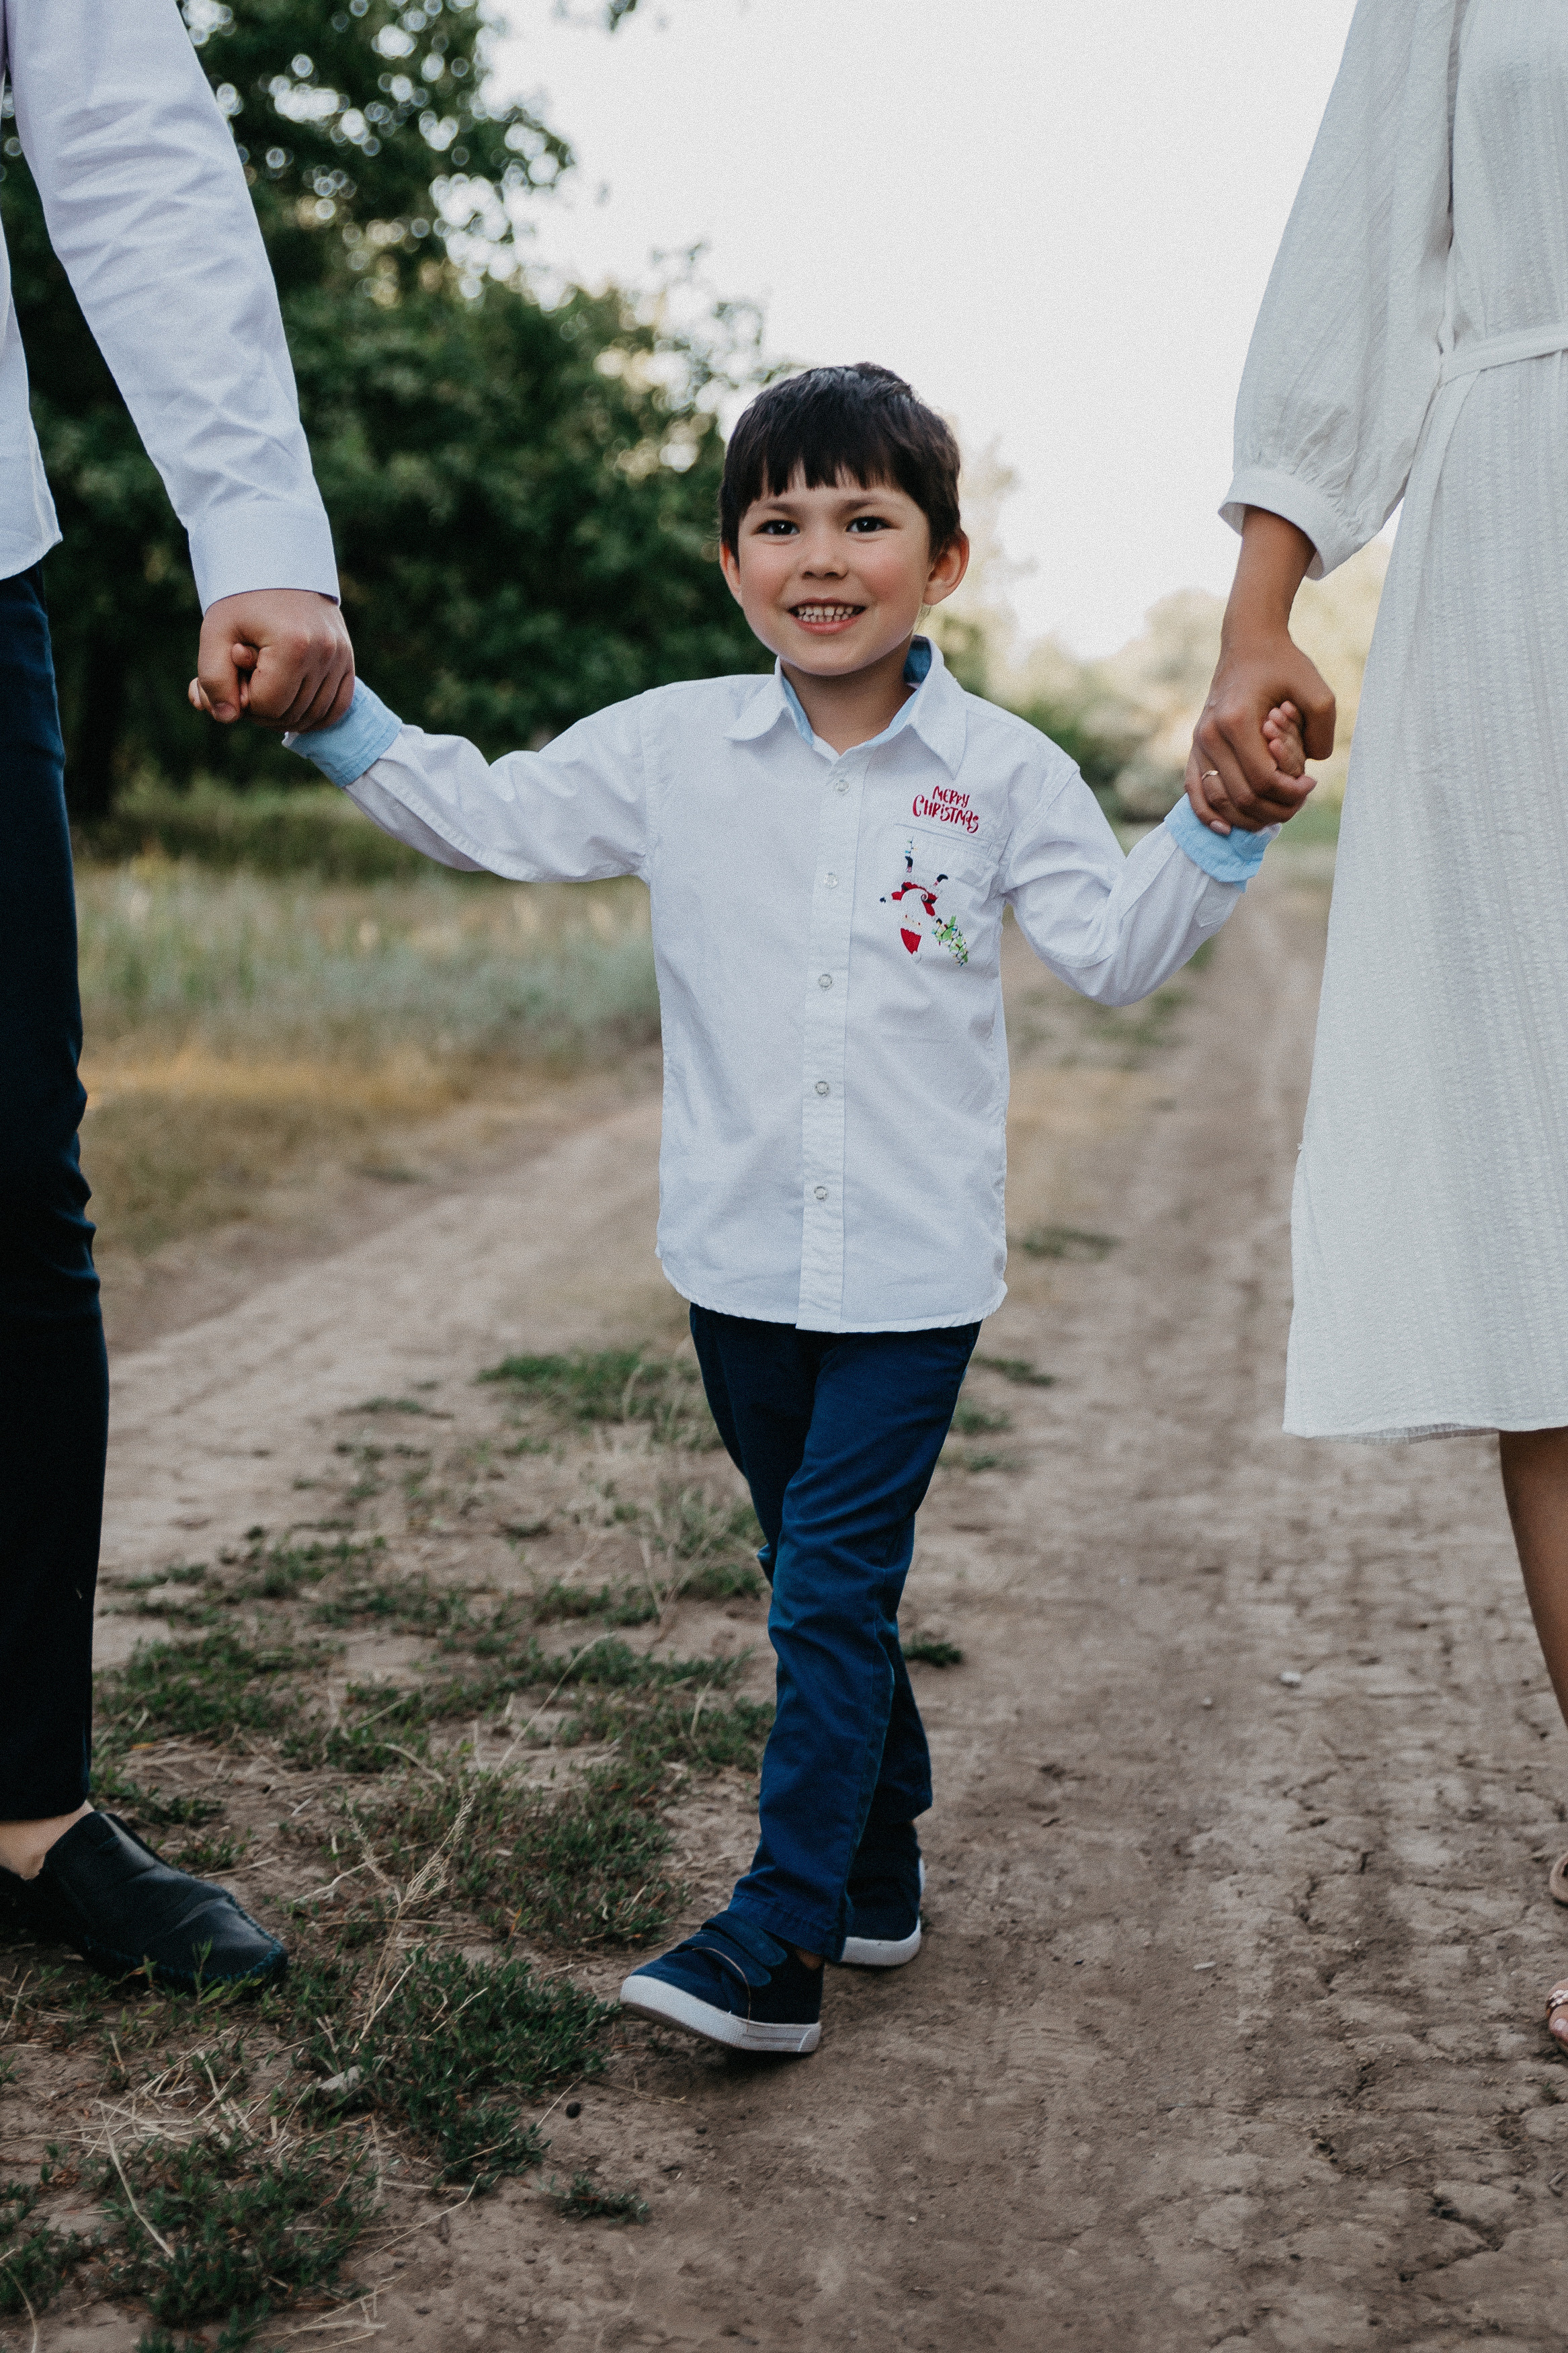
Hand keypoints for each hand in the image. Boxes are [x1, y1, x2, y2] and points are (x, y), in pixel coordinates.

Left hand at [188, 589, 353, 731]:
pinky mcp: (348, 660)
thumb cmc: (241, 600)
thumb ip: (213, 679)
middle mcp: (325, 652)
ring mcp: (341, 657)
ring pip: (314, 717)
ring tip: (266, 683)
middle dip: (261, 708)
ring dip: (285, 712)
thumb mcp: (214, 633)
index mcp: (293, 644)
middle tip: (245, 679)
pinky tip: (292, 702)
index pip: (267, 707)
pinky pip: (337, 708)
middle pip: (291, 715)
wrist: (276, 565)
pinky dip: (314, 715)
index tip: (233, 674)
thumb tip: (226, 718)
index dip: (243, 701)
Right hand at [1185, 509, 1334, 833]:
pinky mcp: (1195, 747)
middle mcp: (1211, 734)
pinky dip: (1208, 815)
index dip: (1290, 793)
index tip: (1311, 784)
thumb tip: (1308, 771)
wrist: (1249, 644)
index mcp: (1237, 720)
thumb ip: (1322, 733)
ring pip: (1219, 801)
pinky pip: (1194, 791)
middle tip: (1299, 799)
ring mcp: (1198, 742)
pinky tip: (1225, 829)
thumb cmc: (1284, 665)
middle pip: (1242, 796)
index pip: (1262, 779)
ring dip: (1249, 816)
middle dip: (1275, 808)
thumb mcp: (1317, 691)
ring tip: (1275, 811)